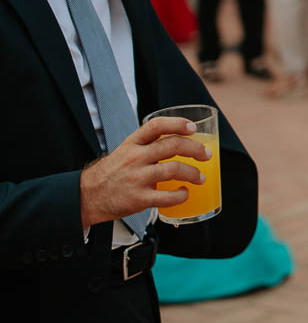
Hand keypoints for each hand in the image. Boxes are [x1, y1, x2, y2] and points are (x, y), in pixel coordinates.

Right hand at [78, 117, 209, 230]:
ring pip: (174, 169)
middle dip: (195, 149)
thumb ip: (146, 146)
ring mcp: (137, 178)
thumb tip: (178, 143)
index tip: (193, 127)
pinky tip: (184, 193)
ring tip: (200, 177)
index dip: (177, 123)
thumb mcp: (125, 151)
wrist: (87, 197)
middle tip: (206, 155)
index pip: (156, 126)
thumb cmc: (111, 173)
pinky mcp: (138, 199)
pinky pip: (167, 197)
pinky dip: (181, 195)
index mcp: (132, 143)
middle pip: (172, 146)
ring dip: (193, 173)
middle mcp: (135, 157)